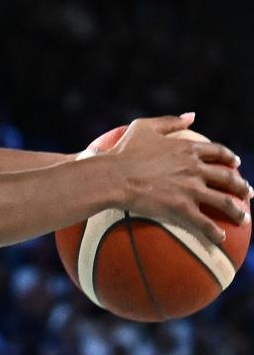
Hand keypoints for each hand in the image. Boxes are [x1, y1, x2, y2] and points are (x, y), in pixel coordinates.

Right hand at [108, 114, 250, 243]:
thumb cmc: (124, 150)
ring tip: (244, 219)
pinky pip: (205, 223)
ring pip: (224, 202)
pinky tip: (221, 239)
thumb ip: (170, 121)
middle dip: (241, 186)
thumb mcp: (144, 127)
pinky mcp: (182, 207)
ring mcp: (190, 188)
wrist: (113, 175)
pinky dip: (216, 232)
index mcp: (187, 148)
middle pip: (227, 177)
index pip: (218, 152)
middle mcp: (194, 168)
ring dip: (238, 212)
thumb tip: (192, 115)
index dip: (229, 157)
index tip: (235, 163)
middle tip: (248, 193)